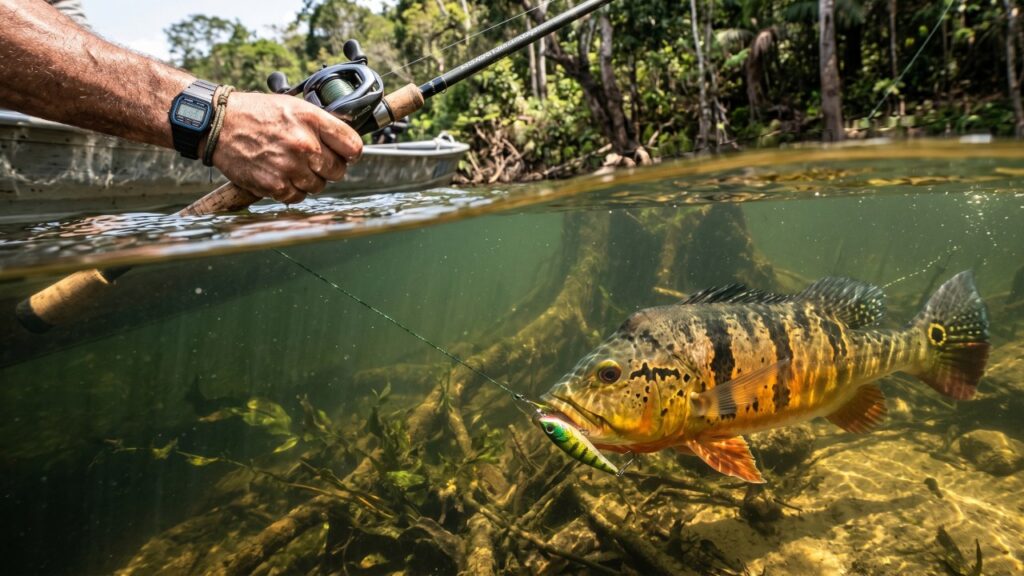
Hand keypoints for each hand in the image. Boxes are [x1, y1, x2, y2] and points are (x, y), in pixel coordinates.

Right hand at [208, 92, 362, 203]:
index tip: (345, 155)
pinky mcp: (275, 184)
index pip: (353, 147)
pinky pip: (298, 197)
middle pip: (338, 171)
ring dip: (309, 180)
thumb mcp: (294, 106)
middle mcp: (304, 144)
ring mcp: (290, 166)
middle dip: (328, 168)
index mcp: (312, 120)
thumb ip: (321, 124)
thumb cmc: (257, 114)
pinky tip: (281, 175)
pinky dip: (292, 190)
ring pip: (318, 186)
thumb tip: (345, 142)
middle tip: (312, 160)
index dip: (350, 153)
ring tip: (292, 165)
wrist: (219, 124)